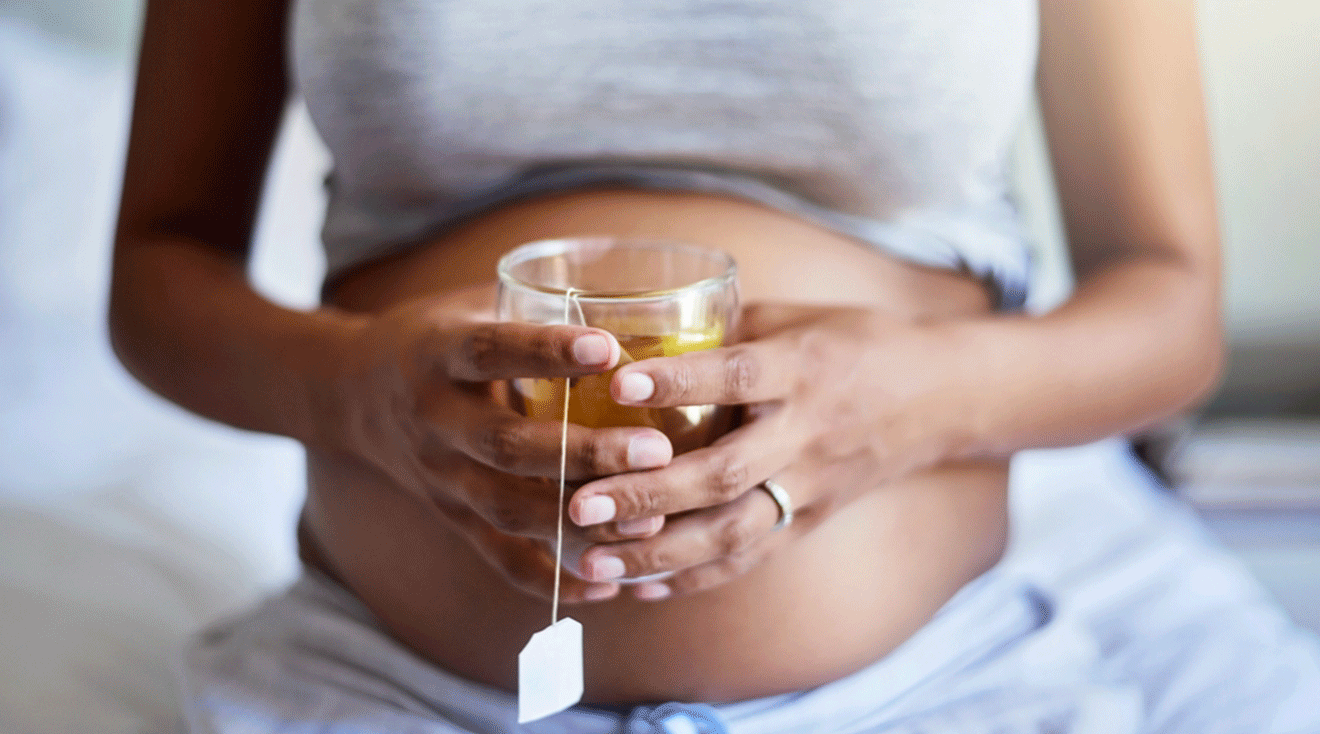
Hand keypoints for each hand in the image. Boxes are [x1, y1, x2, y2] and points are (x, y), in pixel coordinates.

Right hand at [328, 285, 676, 603]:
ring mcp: (441, 477)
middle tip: (656, 450)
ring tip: (650, 520)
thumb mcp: (470, 307)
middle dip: (583, 452)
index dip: (545, 351)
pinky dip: (553, 578)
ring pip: (508, 508)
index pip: (488, 350)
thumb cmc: (438, 339)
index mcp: (436, 355)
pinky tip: (609, 583)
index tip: (609, 348)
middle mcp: (434, 420)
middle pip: (506, 444)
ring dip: (580, 520)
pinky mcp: (452, 518)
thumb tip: (639, 296)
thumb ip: (537, 307)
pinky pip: (501, 558)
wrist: (351, 395)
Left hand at [568, 303, 960, 598]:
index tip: (619, 385)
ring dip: (659, 553)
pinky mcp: (811, 521)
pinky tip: (639, 586)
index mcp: (802, 369)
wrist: (939, 398)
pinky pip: (750, 558)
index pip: (736, 376)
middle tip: (580, 503)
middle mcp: (806, 433)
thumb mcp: (795, 319)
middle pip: (724, 473)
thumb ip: (725, 328)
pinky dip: (693, 577)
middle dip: (648, 495)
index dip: (678, 381)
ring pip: (732, 531)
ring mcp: (810, 486)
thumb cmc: (854, 344)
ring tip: (593, 560)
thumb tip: (641, 326)